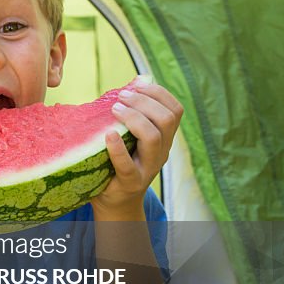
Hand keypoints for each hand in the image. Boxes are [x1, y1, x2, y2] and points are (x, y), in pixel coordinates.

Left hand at [93, 78, 183, 216]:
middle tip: (121, 97)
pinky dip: (118, 148)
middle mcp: (161, 152)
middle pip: (167, 119)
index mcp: (164, 138)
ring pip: (154, 138)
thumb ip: (133, 115)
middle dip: (145, 102)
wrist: (116, 201)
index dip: (159, 93)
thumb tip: (133, 82)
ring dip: (134, 118)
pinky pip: (127, 164)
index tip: (136, 86)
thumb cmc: (118, 162)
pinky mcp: (130, 182)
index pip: (175, 110)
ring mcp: (148, 168)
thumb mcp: (131, 138)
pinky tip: (108, 135)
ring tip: (115, 109)